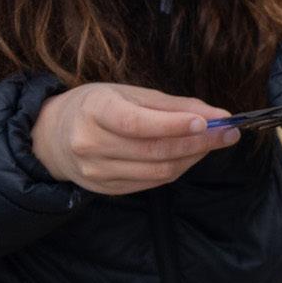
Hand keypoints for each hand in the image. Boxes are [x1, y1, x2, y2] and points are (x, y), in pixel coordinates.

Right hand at [30, 82, 240, 194]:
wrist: (54, 136)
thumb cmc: (98, 106)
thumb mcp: (129, 93)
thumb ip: (173, 105)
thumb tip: (217, 115)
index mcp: (94, 111)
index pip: (137, 122)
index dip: (175, 124)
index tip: (210, 121)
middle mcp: (90, 144)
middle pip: (153, 150)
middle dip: (198, 142)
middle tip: (228, 133)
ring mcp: (96, 172)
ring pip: (157, 171)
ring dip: (192, 158)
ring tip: (213, 143)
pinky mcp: (105, 189)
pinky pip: (151, 183)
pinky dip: (177, 169)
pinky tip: (190, 156)